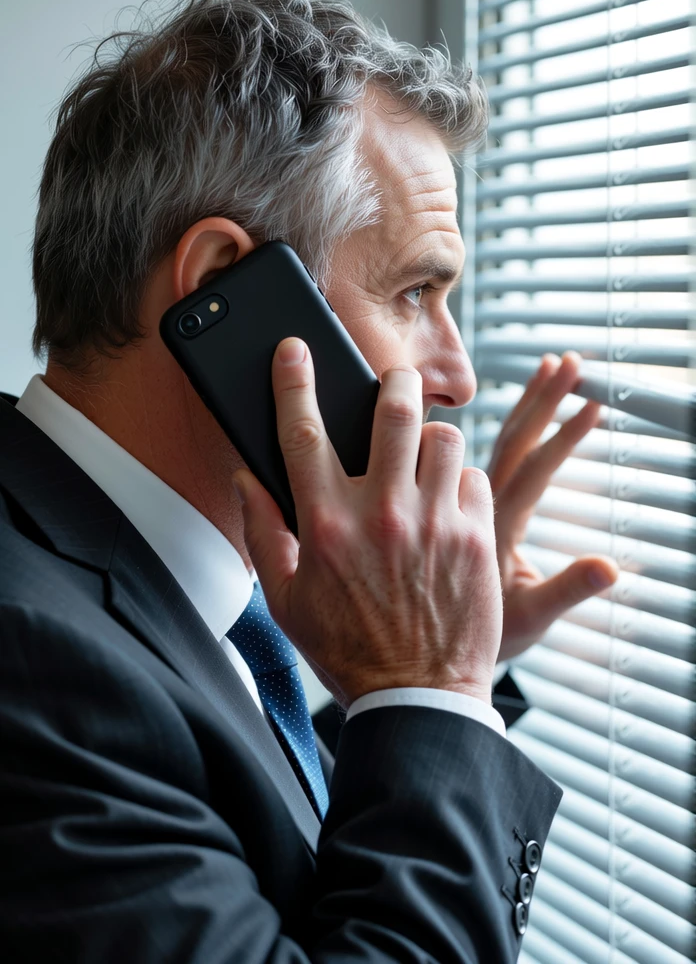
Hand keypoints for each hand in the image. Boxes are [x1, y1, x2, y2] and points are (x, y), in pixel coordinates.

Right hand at [232, 337, 502, 707]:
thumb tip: (245, 478)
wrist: (418, 697)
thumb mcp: (286, 600)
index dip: (294, 382)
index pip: (303, 433)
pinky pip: (475, 479)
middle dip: (393, 381)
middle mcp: (382, 514)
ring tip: (424, 458)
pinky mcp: (477, 539)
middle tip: (394, 382)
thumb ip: (262, 532)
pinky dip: (461, 484)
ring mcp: (435, 524)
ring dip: (431, 439)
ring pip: (443, 438)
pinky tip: (449, 507)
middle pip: (392, 411)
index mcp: (327, 525)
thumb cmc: (348, 649)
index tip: (294, 348)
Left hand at [487, 351, 618, 661]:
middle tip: (572, 360)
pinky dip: (519, 427)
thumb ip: (568, 589)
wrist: (428, 658)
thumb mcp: (530, 617)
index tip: (592, 403)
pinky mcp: (471, 509)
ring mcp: (472, 506)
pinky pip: (491, 457)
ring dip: (529, 403)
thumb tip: (611, 566)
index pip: (531, 469)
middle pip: (514, 442)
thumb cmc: (480, 642)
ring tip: (555, 366)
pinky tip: (535, 407)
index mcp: (493, 528)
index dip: (562, 435)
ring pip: (501, 442)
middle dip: (543, 399)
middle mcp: (477, 508)